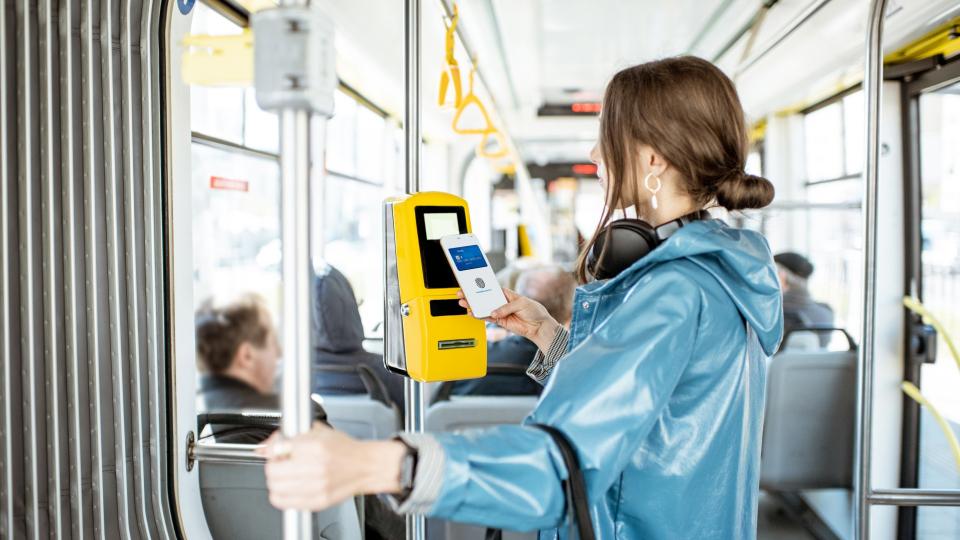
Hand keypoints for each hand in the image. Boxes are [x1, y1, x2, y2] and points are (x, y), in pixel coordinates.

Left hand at [257, 424, 405, 510]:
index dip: (272, 448)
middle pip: (272, 470)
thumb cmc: (345, 449)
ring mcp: (316, 486)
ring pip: (275, 487)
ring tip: (284, 476)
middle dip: (272, 465)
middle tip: (279, 463)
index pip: (276, 449)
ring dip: (275, 481)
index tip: (275, 450)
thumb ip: (292, 435)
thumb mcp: (318, 431)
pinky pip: (284, 502)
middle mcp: (315, 466)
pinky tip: (287, 488)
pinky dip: (279, 496)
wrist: (365, 466)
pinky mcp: (317, 501)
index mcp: (315, 445)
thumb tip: (267, 445)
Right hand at [458, 288, 560, 351]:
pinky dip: (480, 316)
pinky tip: (473, 313)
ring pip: (484, 308)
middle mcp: (501, 302)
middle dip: (473, 296)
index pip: (491, 288)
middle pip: (484, 298)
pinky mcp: (500, 321)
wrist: (539, 326)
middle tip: (463, 294)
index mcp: (506, 293)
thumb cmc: (534, 310)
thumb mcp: (521, 303)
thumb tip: (494, 312)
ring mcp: (500, 312)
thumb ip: (506, 308)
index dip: (481, 286)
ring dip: (474, 306)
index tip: (471, 284)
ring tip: (464, 304)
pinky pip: (487, 318)